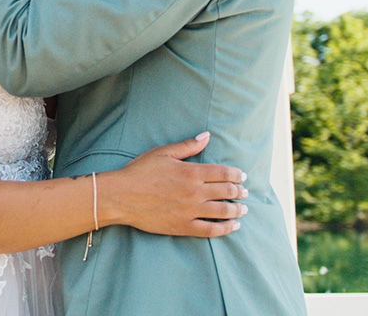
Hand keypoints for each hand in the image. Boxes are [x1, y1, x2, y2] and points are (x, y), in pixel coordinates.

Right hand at [100, 133, 247, 237]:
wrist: (122, 196)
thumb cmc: (140, 171)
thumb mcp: (163, 152)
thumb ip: (188, 146)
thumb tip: (207, 136)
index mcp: (192, 172)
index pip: (224, 173)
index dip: (236, 174)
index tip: (242, 176)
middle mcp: (195, 192)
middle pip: (227, 192)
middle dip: (239, 192)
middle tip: (245, 192)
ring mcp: (191, 211)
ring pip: (223, 211)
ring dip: (237, 210)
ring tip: (243, 210)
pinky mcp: (184, 227)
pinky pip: (211, 230)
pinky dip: (226, 228)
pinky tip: (233, 226)